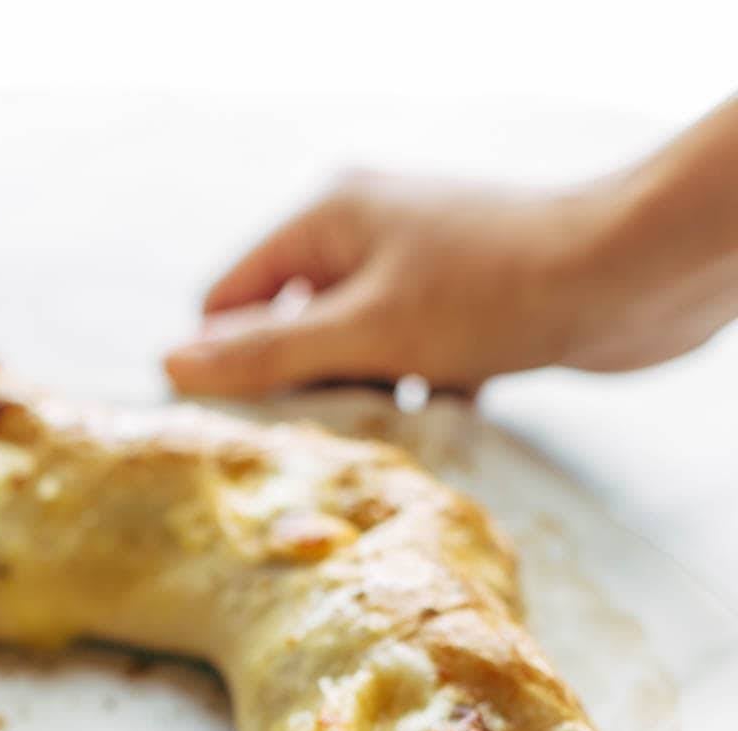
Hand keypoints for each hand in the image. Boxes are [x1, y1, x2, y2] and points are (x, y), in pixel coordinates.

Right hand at [164, 118, 737, 398]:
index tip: (228, 432)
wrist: (627, 276)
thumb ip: (267, 355)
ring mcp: (417, 272)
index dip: (220, 361)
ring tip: (384, 437)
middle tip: (312, 447)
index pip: (230, 295)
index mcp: (327, 218)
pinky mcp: (463, 311)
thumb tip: (171, 365)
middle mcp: (366, 234)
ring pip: (355, 356)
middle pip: (291, 330)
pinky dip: (417, 398)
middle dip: (299, 390)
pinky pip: (410, 365)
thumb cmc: (491, 292)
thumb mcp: (363, 332)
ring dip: (364, 402)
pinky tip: (439, 421)